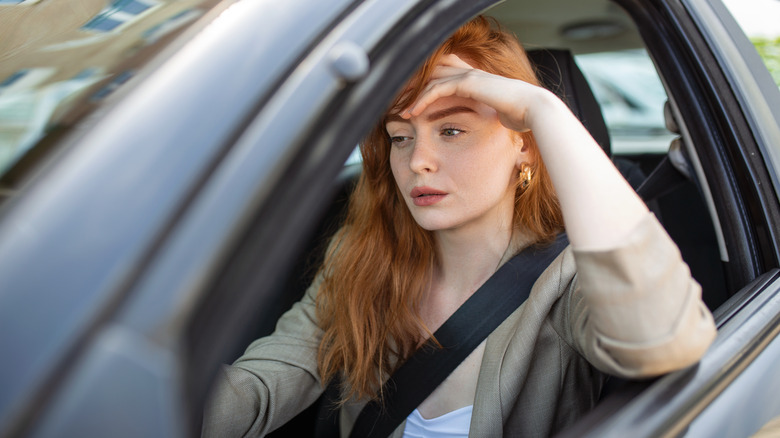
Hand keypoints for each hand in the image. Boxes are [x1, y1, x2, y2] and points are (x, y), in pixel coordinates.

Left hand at [402, 54, 556, 132]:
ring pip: (430, 80)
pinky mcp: (468, 82)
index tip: (408, 109)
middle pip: (430, 77)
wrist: (533, 110)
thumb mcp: (494, 118)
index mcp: (474, 82)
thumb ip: (482, 120)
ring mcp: (468, 76)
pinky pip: (437, 88)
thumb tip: (480, 132)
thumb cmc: (519, 117)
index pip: (440, 81)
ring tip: (399, 110)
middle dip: (411, 91)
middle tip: (394, 106)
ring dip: (412, 96)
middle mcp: (469, 74)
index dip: (422, 93)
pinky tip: (412, 112)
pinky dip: (422, 100)